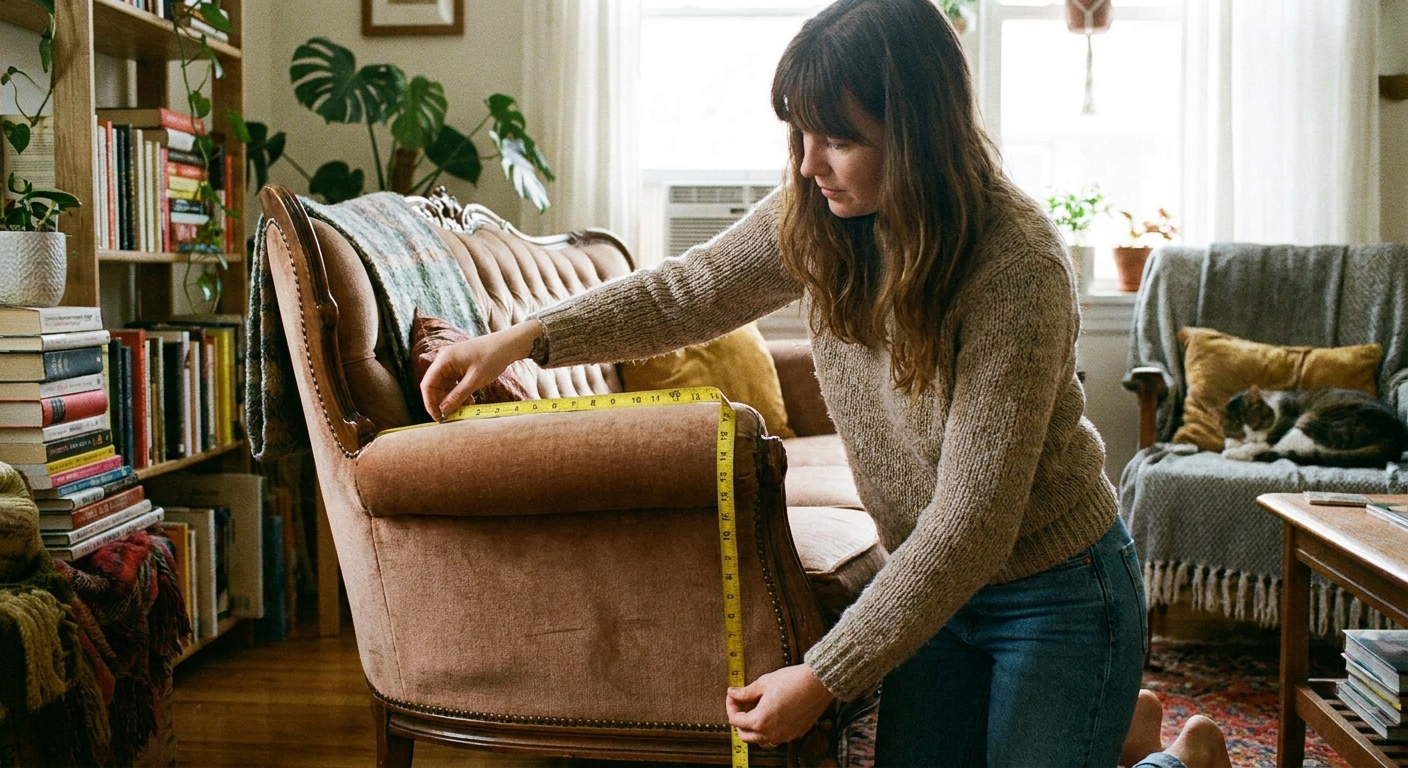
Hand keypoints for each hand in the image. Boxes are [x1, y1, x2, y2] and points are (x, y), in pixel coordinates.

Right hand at [420, 320, 542, 419]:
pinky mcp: (458, 366)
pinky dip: (458, 393)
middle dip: (441, 402)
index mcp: (443, 360)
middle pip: (434, 386)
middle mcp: (443, 360)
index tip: (437, 418)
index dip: (430, 403)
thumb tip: (443, 411)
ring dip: (450, 399)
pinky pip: (452, 383)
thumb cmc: (492, 358)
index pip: (427, 385)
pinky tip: (467, 402)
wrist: (507, 345)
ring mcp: (450, 363)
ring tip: (461, 411)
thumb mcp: (474, 381)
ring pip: (444, 386)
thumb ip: (457, 396)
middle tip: (450, 417)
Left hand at [725, 664, 833, 749]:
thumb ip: (745, 692)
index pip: (735, 720)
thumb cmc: (792, 681)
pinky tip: (771, 715)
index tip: (733, 695)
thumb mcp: (764, 683)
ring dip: (753, 729)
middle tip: (742, 704)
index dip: (730, 706)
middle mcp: (771, 733)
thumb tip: (732, 693)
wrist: (818, 683)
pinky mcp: (795, 734)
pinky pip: (775, 738)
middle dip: (739, 720)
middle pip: (744, 735)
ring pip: (760, 741)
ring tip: (756, 711)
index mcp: (760, 720)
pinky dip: (769, 730)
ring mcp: (784, 736)